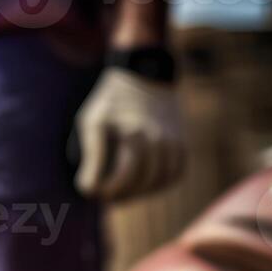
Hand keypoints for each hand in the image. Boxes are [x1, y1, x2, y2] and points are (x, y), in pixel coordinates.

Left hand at [74, 67, 185, 202]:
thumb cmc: (111, 102)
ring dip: (140, 193)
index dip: (105, 190)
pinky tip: (142, 185)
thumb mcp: (93, 123)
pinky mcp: (182, 143)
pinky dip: (159, 184)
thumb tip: (88, 189)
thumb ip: (92, 156)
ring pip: (161, 181)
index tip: (90, 191)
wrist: (145, 75)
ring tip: (121, 192)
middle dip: (120, 193)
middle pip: (141, 181)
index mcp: (134, 135)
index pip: (121, 177)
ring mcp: (174, 141)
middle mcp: (158, 139)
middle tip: (104, 195)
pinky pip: (175, 173)